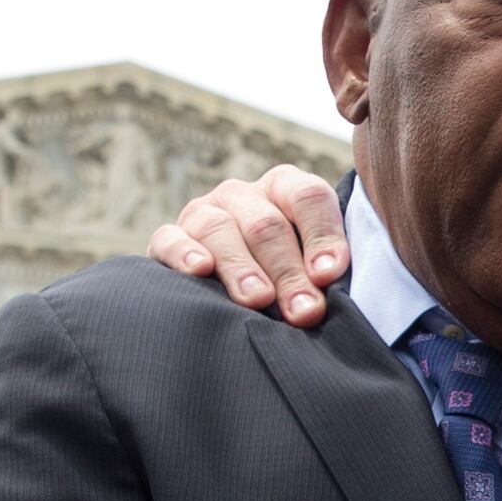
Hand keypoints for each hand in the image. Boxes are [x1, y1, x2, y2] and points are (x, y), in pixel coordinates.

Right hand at [147, 165, 346, 327]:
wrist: (235, 294)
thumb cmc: (290, 280)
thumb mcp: (314, 267)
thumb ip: (327, 271)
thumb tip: (332, 286)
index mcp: (286, 189)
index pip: (308, 197)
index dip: (322, 235)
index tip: (329, 275)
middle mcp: (244, 195)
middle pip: (266, 224)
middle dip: (287, 271)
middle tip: (303, 311)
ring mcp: (203, 212)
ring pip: (219, 229)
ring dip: (241, 268)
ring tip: (258, 300)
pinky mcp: (169, 237)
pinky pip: (170, 239)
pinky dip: (183, 253)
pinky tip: (200, 270)